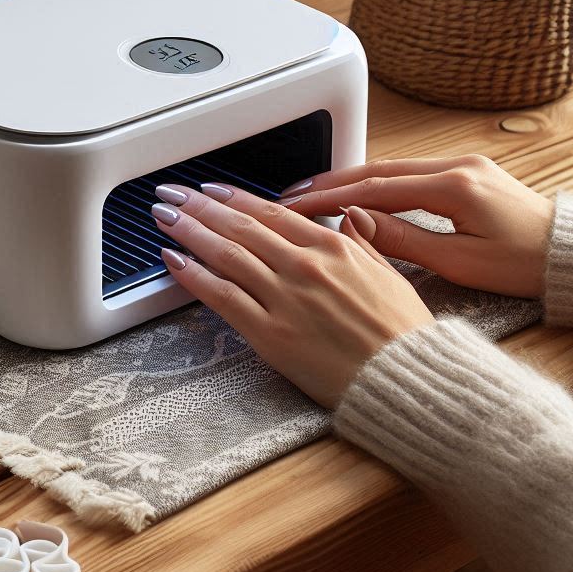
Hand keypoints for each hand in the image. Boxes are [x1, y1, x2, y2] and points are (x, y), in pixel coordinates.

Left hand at [151, 183, 433, 407]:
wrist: (407, 382)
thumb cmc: (402, 334)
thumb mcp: (389, 273)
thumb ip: (363, 241)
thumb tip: (350, 215)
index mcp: (333, 246)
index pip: (271, 212)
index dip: (235, 198)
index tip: (212, 190)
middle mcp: (303, 265)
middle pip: (240, 226)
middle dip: (201, 206)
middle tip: (174, 193)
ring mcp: (284, 298)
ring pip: (225, 253)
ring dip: (189, 230)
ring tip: (165, 215)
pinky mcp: (270, 333)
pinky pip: (223, 297)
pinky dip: (195, 276)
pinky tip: (174, 261)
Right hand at [279, 154, 554, 298]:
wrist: (569, 253)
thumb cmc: (524, 264)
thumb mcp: (459, 263)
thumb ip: (403, 240)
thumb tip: (356, 222)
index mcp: (454, 186)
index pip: (376, 187)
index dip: (332, 196)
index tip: (299, 204)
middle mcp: (455, 166)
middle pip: (377, 169)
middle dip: (331, 181)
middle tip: (292, 193)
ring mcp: (460, 165)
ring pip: (390, 168)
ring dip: (350, 180)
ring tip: (313, 193)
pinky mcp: (463, 173)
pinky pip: (408, 173)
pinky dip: (376, 182)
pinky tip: (355, 192)